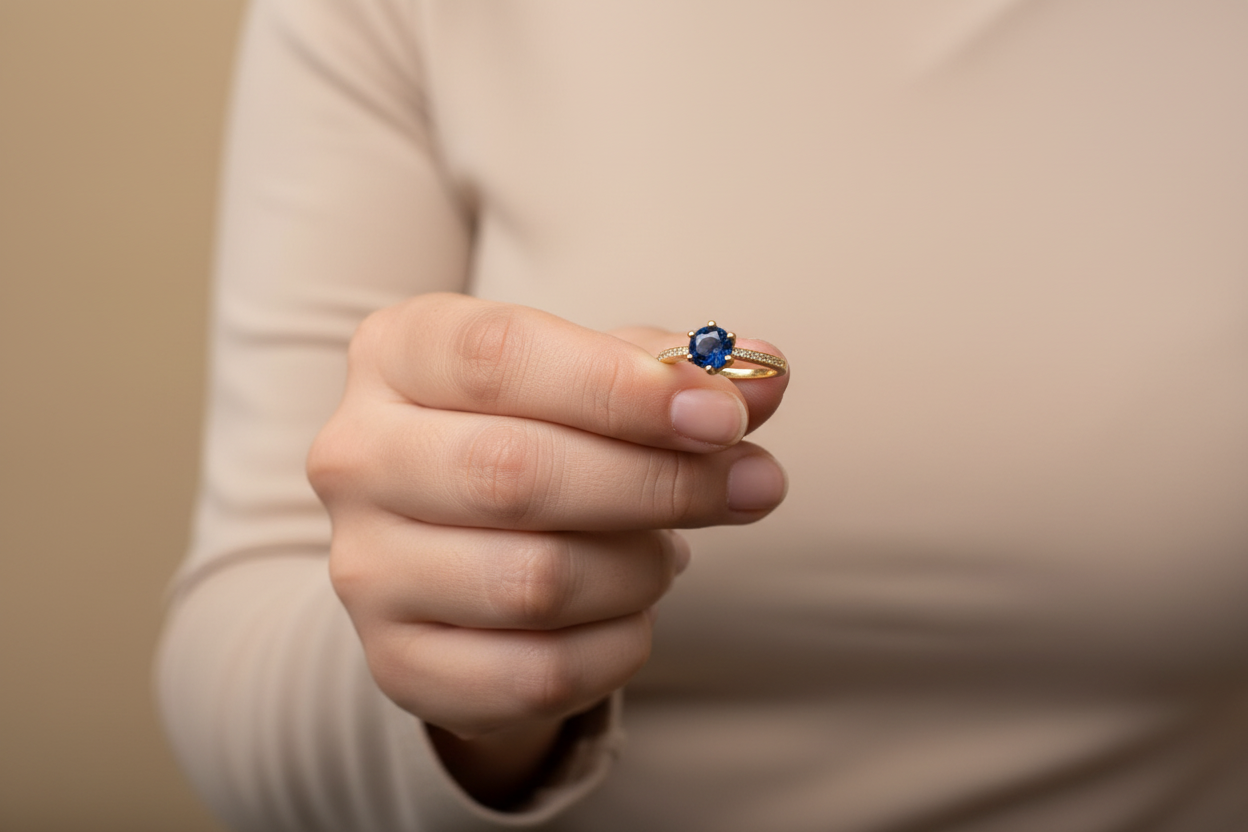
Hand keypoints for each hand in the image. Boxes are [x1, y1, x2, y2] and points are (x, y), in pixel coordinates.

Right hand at [307, 293, 788, 804]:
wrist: (462, 547)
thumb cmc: (540, 433)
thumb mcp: (600, 380)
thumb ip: (678, 372)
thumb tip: (762, 373)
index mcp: (397, 353)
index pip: (498, 355)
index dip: (621, 387)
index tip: (723, 416)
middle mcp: (356, 456)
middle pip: (515, 473)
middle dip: (659, 484)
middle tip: (753, 486)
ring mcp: (365, 569)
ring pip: (534, 582)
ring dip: (640, 568)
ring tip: (668, 550)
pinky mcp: (397, 663)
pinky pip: (535, 673)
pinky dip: (616, 646)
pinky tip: (630, 613)